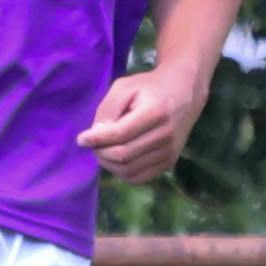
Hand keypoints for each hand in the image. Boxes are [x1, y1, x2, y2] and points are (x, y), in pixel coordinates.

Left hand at [77, 64, 208, 183]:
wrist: (184, 94)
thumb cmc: (150, 88)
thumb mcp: (125, 87)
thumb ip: (108, 109)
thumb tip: (96, 135)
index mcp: (156, 112)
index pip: (120, 134)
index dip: (97, 139)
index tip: (81, 139)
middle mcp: (166, 135)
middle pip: (123, 155)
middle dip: (101, 152)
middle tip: (93, 144)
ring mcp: (169, 152)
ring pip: (129, 170)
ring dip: (109, 164)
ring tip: (104, 150)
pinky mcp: (169, 163)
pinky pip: (139, 178)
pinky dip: (122, 173)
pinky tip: (117, 160)